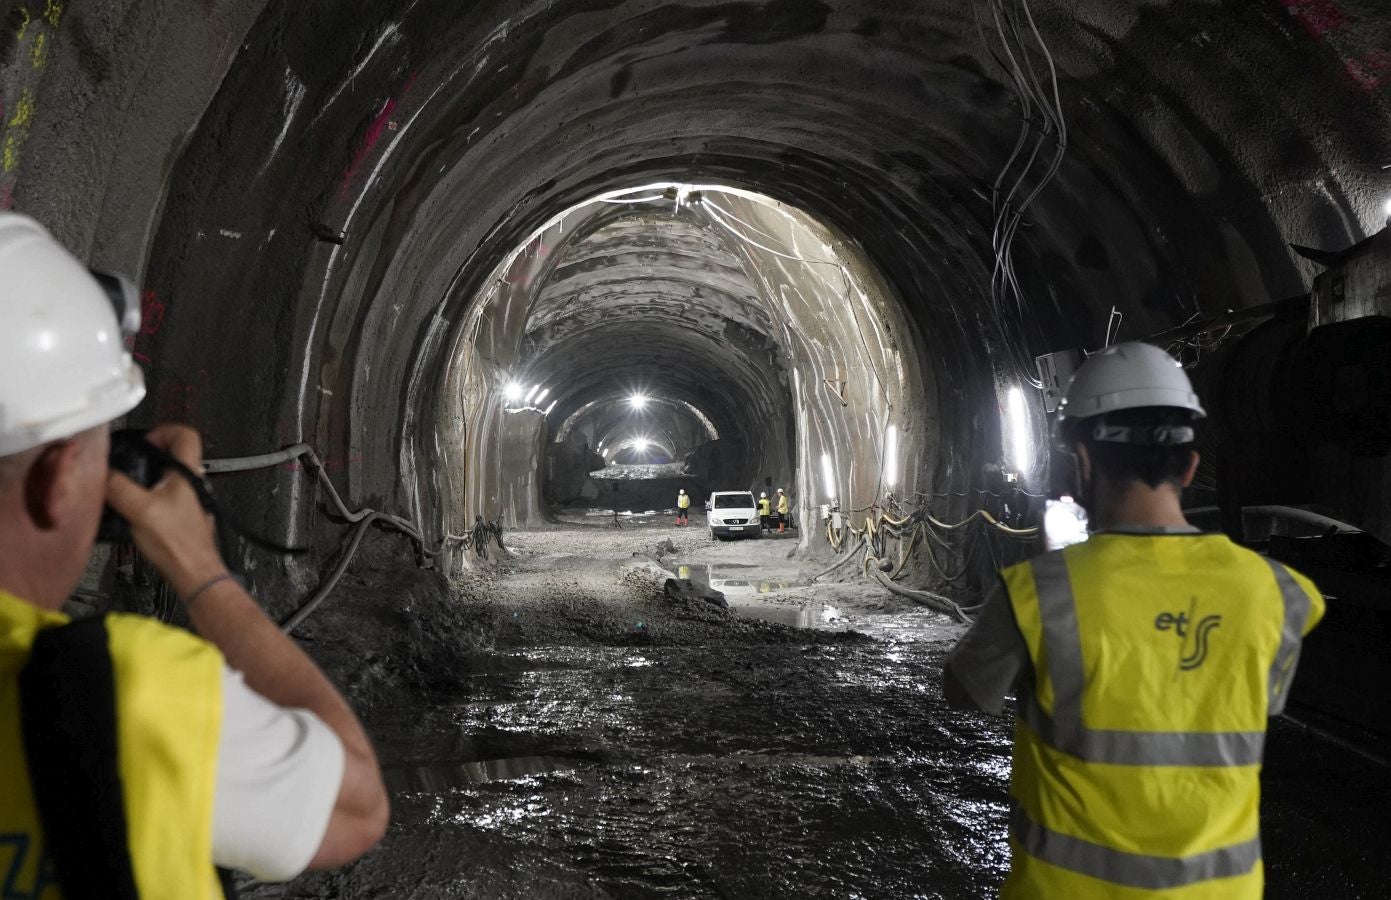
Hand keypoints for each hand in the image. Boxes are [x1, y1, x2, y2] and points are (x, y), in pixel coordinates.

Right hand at [106, 424, 226, 599]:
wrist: (193, 573)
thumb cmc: (176, 543)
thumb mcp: (140, 510)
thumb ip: (118, 487)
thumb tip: (101, 473)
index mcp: (187, 472)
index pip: (186, 434)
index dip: (164, 431)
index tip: (143, 442)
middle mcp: (192, 482)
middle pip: (174, 453)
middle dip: (149, 454)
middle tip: (129, 463)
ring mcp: (189, 499)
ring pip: (167, 475)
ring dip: (146, 476)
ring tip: (125, 486)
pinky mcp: (182, 515)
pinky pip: (164, 495)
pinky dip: (148, 494)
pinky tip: (132, 508)